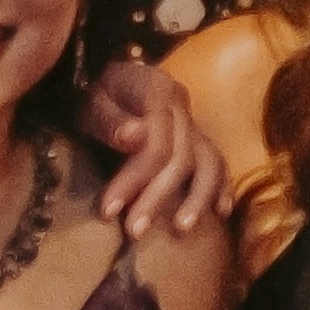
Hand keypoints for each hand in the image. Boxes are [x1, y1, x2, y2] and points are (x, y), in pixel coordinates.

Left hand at [80, 55, 226, 235]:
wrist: (102, 79)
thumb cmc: (90, 92)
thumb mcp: (88, 102)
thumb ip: (110, 119)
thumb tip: (135, 136)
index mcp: (155, 88)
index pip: (156, 141)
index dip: (134, 178)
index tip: (108, 209)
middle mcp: (180, 104)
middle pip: (179, 156)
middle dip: (156, 197)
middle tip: (134, 231)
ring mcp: (192, 121)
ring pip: (206, 161)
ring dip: (196, 198)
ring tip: (181, 228)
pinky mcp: (196, 136)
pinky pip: (217, 160)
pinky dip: (221, 186)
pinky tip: (220, 213)